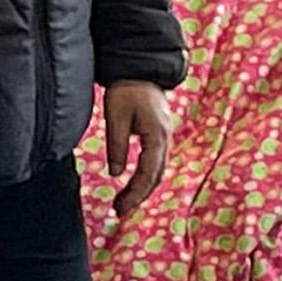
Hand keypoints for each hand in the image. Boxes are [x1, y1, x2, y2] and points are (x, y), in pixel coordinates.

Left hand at [101, 81, 174, 220]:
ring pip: (157, 171)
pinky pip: (155, 162)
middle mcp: (165, 139)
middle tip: (120, 212)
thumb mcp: (116, 117)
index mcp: (157, 136)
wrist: (140, 68)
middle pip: (156, 177)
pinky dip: (145, 177)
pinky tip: (133, 184)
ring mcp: (164, 137)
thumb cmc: (127, 89)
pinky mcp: (159, 135)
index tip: (120, 208)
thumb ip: (116, 146)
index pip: (148, 174)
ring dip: (142, 189)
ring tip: (124, 203)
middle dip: (139, 197)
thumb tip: (116, 173)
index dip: (135, 194)